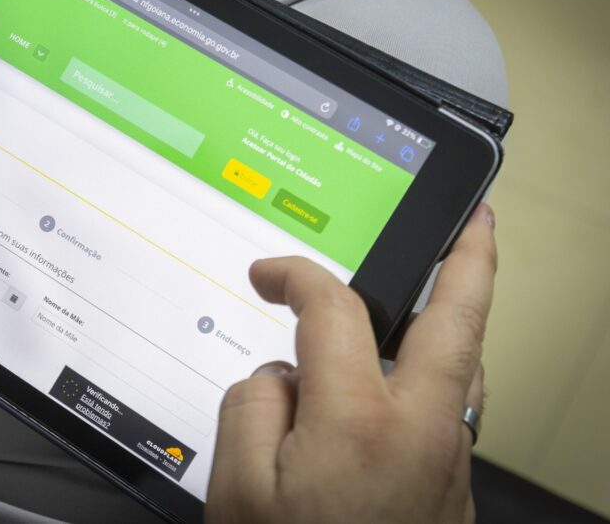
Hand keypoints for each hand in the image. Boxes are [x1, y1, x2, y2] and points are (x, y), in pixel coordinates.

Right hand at [206, 203, 496, 523]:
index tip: (268, 274)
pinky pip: (454, 411)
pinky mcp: (452, 493)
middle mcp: (422, 431)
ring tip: (455, 284)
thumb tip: (280, 378)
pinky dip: (441, 372)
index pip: (332, 308)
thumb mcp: (235, 492)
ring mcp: (448, 462)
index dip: (294, 274)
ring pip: (469, 367)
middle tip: (477, 220)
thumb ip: (252, 407)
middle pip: (460, 319)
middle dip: (471, 258)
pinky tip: (408, 378)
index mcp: (360, 419)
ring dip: (466, 317)